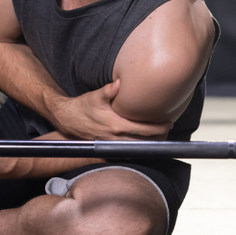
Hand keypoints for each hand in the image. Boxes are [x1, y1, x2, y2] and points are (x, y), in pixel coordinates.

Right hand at [51, 79, 171, 140]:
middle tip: (168, 129)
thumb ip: (108, 90)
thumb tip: (120, 82)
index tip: (168, 122)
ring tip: (159, 136)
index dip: (159, 128)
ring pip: (137, 149)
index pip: (143, 130)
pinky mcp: (107, 148)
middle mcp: (114, 138)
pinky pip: (127, 152)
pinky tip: (142, 142)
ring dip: (149, 144)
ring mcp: (111, 145)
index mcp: (115, 125)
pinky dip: (137, 148)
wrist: (66, 119)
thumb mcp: (94, 96)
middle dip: (159, 137)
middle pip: (144, 142)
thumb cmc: (81, 107)